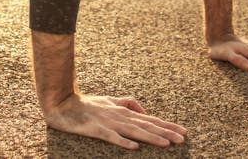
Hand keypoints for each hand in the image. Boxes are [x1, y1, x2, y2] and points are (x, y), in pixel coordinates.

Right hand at [43, 93, 187, 150]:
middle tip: (183, 139)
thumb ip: (128, 103)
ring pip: (134, 131)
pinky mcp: (96, 129)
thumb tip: (144, 110)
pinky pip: (111, 137)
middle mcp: (120, 116)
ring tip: (167, 144)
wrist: (63, 104)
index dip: (167, 126)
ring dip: (151, 137)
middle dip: (166, 132)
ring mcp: (109, 123)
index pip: (151, 119)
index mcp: (125, 111)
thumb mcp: (110, 100)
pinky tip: (134, 147)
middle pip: (147, 126)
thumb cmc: (87, 104)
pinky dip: (123, 142)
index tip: (184, 132)